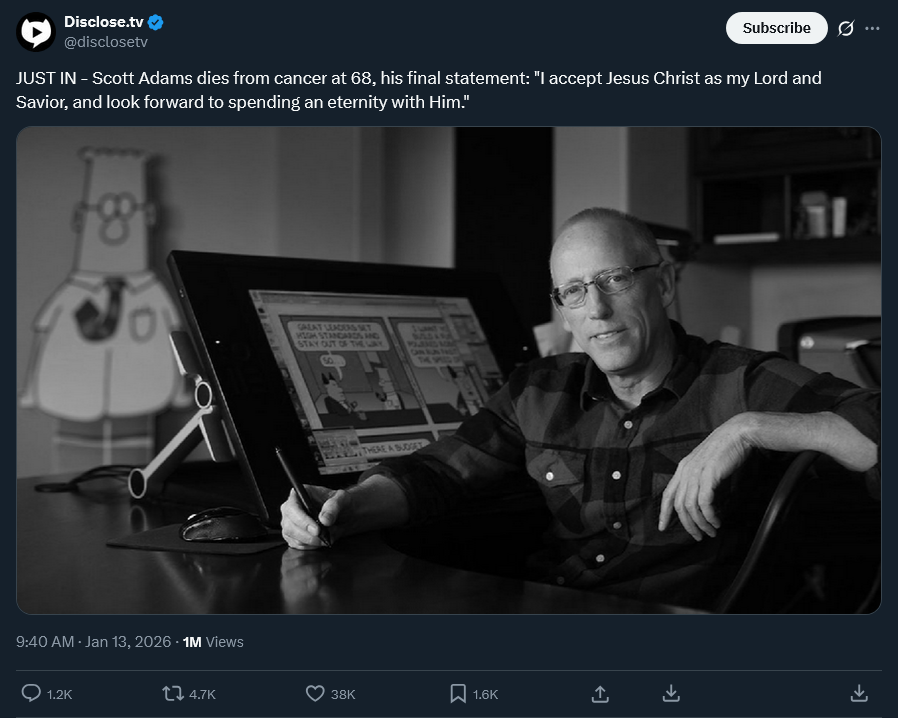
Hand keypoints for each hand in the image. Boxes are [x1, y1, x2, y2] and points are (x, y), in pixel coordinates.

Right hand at [280, 486, 350, 549]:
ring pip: (293, 538)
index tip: (317, 530)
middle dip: (308, 535)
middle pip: (289, 526)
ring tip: (327, 536)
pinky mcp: (292, 536)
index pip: (292, 508)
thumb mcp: (342, 499)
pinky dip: (311, 546)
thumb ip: (333, 507)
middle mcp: (290, 509)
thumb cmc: (340, 503)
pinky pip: (297, 545)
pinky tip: (321, 541)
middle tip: (324, 537)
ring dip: (312, 541)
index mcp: (299, 494)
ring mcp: (289, 523)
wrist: (344, 514)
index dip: (303, 521)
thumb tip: (324, 520)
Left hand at [658, 415, 752, 540]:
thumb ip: (700, 479)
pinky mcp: (709, 475)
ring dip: (701, 523)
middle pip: (679, 505)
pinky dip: (709, 516)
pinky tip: (716, 522)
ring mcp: (696, 473)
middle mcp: (686, 471)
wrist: (737, 433)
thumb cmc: (725, 449)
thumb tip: (701, 501)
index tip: (662, 527)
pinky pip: (705, 503)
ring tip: (711, 532)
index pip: (667, 494)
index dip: (664, 513)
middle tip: (698, 537)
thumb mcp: (706, 464)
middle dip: (687, 525)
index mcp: (683, 468)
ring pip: (691, 507)